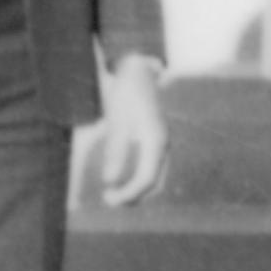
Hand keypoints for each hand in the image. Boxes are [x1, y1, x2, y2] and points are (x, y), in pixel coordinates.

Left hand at [94, 55, 167, 206]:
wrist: (138, 70)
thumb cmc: (125, 94)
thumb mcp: (116, 121)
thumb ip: (115, 152)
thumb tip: (110, 181)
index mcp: (155, 141)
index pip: (146, 180)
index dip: (127, 194)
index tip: (107, 199)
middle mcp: (162, 145)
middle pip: (154, 184)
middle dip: (133, 197)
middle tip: (108, 200)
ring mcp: (161, 143)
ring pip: (155, 178)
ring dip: (136, 190)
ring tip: (113, 194)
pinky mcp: (156, 140)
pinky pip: (152, 168)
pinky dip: (139, 180)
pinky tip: (122, 179)